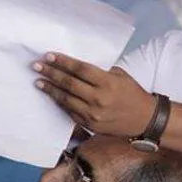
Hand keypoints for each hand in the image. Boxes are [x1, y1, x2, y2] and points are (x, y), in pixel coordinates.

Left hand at [32, 52, 155, 136]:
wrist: (145, 120)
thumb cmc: (132, 93)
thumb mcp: (119, 76)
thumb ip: (98, 72)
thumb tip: (75, 66)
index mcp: (107, 82)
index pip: (80, 69)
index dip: (63, 62)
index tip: (48, 56)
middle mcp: (99, 98)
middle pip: (69, 83)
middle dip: (51, 73)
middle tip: (36, 66)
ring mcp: (93, 114)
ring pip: (66, 99)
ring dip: (50, 89)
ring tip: (38, 81)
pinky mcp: (90, 125)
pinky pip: (70, 111)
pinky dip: (60, 103)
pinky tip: (51, 95)